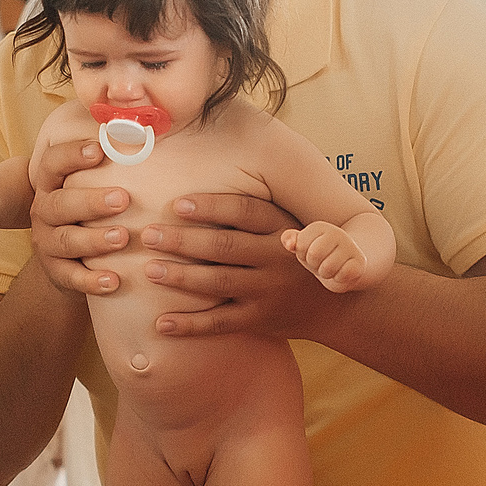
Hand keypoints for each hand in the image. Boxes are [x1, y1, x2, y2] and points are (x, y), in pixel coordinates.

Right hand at [28, 135, 130, 297]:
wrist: (72, 258)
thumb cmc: (93, 210)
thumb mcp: (95, 183)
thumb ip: (113, 159)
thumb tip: (147, 122)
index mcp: (51, 183)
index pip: (53, 163)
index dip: (73, 155)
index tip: (100, 149)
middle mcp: (44, 210)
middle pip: (60, 203)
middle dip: (91, 201)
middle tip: (123, 199)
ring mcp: (47, 242)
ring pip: (65, 240)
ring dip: (94, 239)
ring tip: (122, 238)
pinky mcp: (56, 272)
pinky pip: (70, 277)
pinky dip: (91, 280)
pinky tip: (113, 281)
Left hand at [140, 192, 338, 340]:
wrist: (337, 305)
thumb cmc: (301, 255)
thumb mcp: (293, 224)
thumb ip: (259, 208)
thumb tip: (215, 160)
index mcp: (282, 228)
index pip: (245, 212)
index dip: (211, 206)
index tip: (178, 203)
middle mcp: (276, 258)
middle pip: (224, 246)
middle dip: (183, 240)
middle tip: (148, 235)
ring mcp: (268, 291)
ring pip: (218, 282)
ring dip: (180, 277)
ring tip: (149, 269)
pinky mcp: (260, 320)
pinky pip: (220, 323)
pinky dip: (189, 325)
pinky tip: (160, 323)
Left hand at [283, 221, 369, 292]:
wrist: (349, 262)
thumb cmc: (320, 254)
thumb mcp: (303, 246)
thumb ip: (290, 240)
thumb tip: (289, 244)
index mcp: (318, 227)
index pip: (301, 245)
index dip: (303, 255)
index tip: (311, 253)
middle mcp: (336, 233)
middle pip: (314, 255)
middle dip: (314, 264)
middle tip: (321, 262)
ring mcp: (350, 246)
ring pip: (327, 268)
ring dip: (326, 273)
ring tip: (331, 267)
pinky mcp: (360, 262)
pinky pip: (342, 275)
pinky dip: (339, 279)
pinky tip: (342, 273)